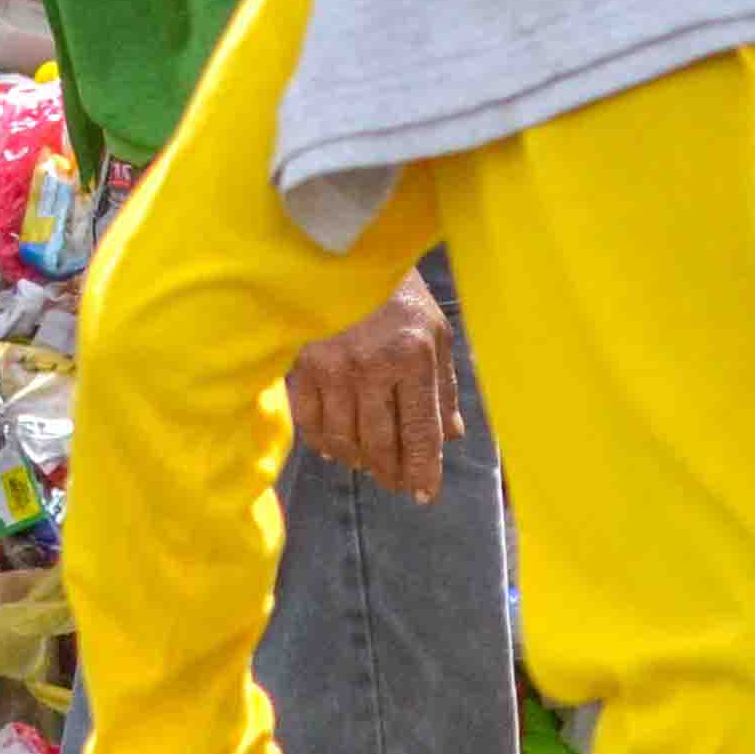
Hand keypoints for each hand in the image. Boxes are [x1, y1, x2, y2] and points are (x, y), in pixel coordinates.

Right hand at [284, 270, 457, 502]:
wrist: (343, 259)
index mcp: (414, 357)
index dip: (423, 467)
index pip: (420, 429)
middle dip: (391, 471)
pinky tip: (336, 450)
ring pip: (344, 439)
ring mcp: (332, 371)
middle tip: (398, 485)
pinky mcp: (301, 369)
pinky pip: (311, 423)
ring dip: (360, 461)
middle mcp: (373, 368)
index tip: (424, 494)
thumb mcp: (436, 333)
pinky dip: (324, 443)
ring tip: (372, 468)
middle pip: (380, 442)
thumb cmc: (398, 295)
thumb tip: (452, 435)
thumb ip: (444, 387)